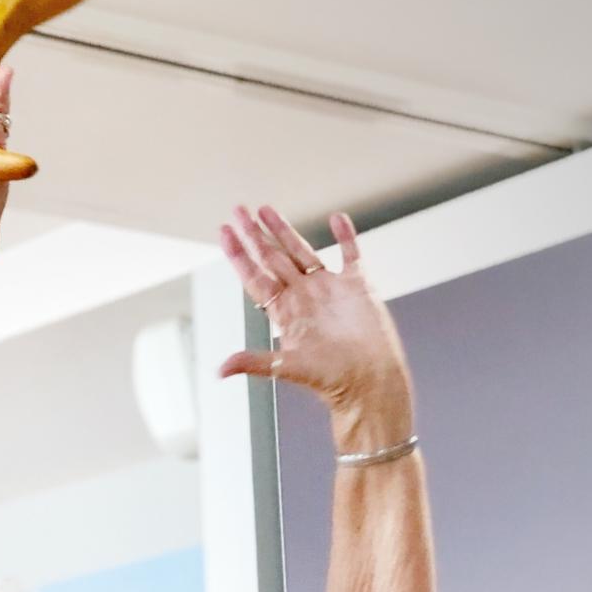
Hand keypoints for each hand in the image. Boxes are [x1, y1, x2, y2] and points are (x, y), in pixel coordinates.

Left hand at [218, 206, 414, 445]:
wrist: (370, 382)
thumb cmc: (331, 379)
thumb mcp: (287, 368)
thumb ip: (254, 362)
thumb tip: (221, 370)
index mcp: (284, 312)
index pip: (255, 277)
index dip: (239, 255)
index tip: (225, 232)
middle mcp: (303, 297)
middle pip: (273, 258)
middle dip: (255, 235)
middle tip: (238, 210)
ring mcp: (329, 289)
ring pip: (302, 251)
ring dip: (285, 230)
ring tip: (266, 209)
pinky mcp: (357, 287)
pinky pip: (350, 255)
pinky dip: (346, 236)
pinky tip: (337, 219)